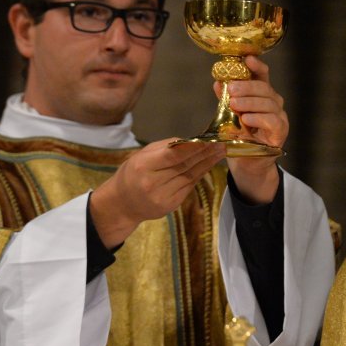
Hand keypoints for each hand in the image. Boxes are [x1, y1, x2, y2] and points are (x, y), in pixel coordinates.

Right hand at [90, 140, 226, 247]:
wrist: (123, 204)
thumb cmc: (132, 173)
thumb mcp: (141, 155)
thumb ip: (164, 148)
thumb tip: (189, 141)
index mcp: (143, 166)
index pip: (173, 156)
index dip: (193, 147)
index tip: (209, 139)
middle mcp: (153, 183)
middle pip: (185, 166)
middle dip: (205, 153)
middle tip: (222, 142)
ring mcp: (162, 197)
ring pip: (190, 177)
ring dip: (207, 163)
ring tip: (220, 151)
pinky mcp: (170, 206)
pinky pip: (189, 186)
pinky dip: (200, 174)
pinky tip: (209, 164)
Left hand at [222, 55, 285, 203]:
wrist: (247, 163)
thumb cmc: (240, 137)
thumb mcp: (229, 116)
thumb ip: (225, 99)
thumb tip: (217, 82)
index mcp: (262, 95)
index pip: (263, 75)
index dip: (257, 66)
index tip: (247, 59)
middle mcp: (274, 103)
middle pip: (265, 88)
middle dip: (247, 86)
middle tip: (231, 89)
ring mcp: (279, 118)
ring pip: (269, 103)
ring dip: (250, 102)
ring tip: (234, 104)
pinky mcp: (280, 133)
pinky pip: (272, 121)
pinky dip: (258, 118)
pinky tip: (246, 119)